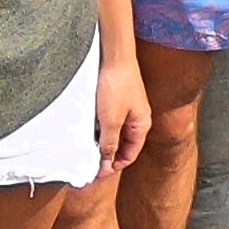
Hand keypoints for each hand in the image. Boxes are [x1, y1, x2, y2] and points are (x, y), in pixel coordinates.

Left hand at [91, 51, 150, 174]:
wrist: (114, 55)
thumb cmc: (116, 86)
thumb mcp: (110, 120)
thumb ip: (109, 144)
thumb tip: (107, 165)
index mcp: (142, 126)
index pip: (129, 155)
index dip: (113, 167)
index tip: (96, 173)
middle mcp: (137, 119)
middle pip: (123, 145)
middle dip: (108, 156)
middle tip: (89, 163)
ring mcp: (128, 108)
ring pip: (116, 133)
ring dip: (103, 142)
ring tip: (87, 148)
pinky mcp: (118, 99)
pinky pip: (110, 120)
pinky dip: (101, 128)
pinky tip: (88, 129)